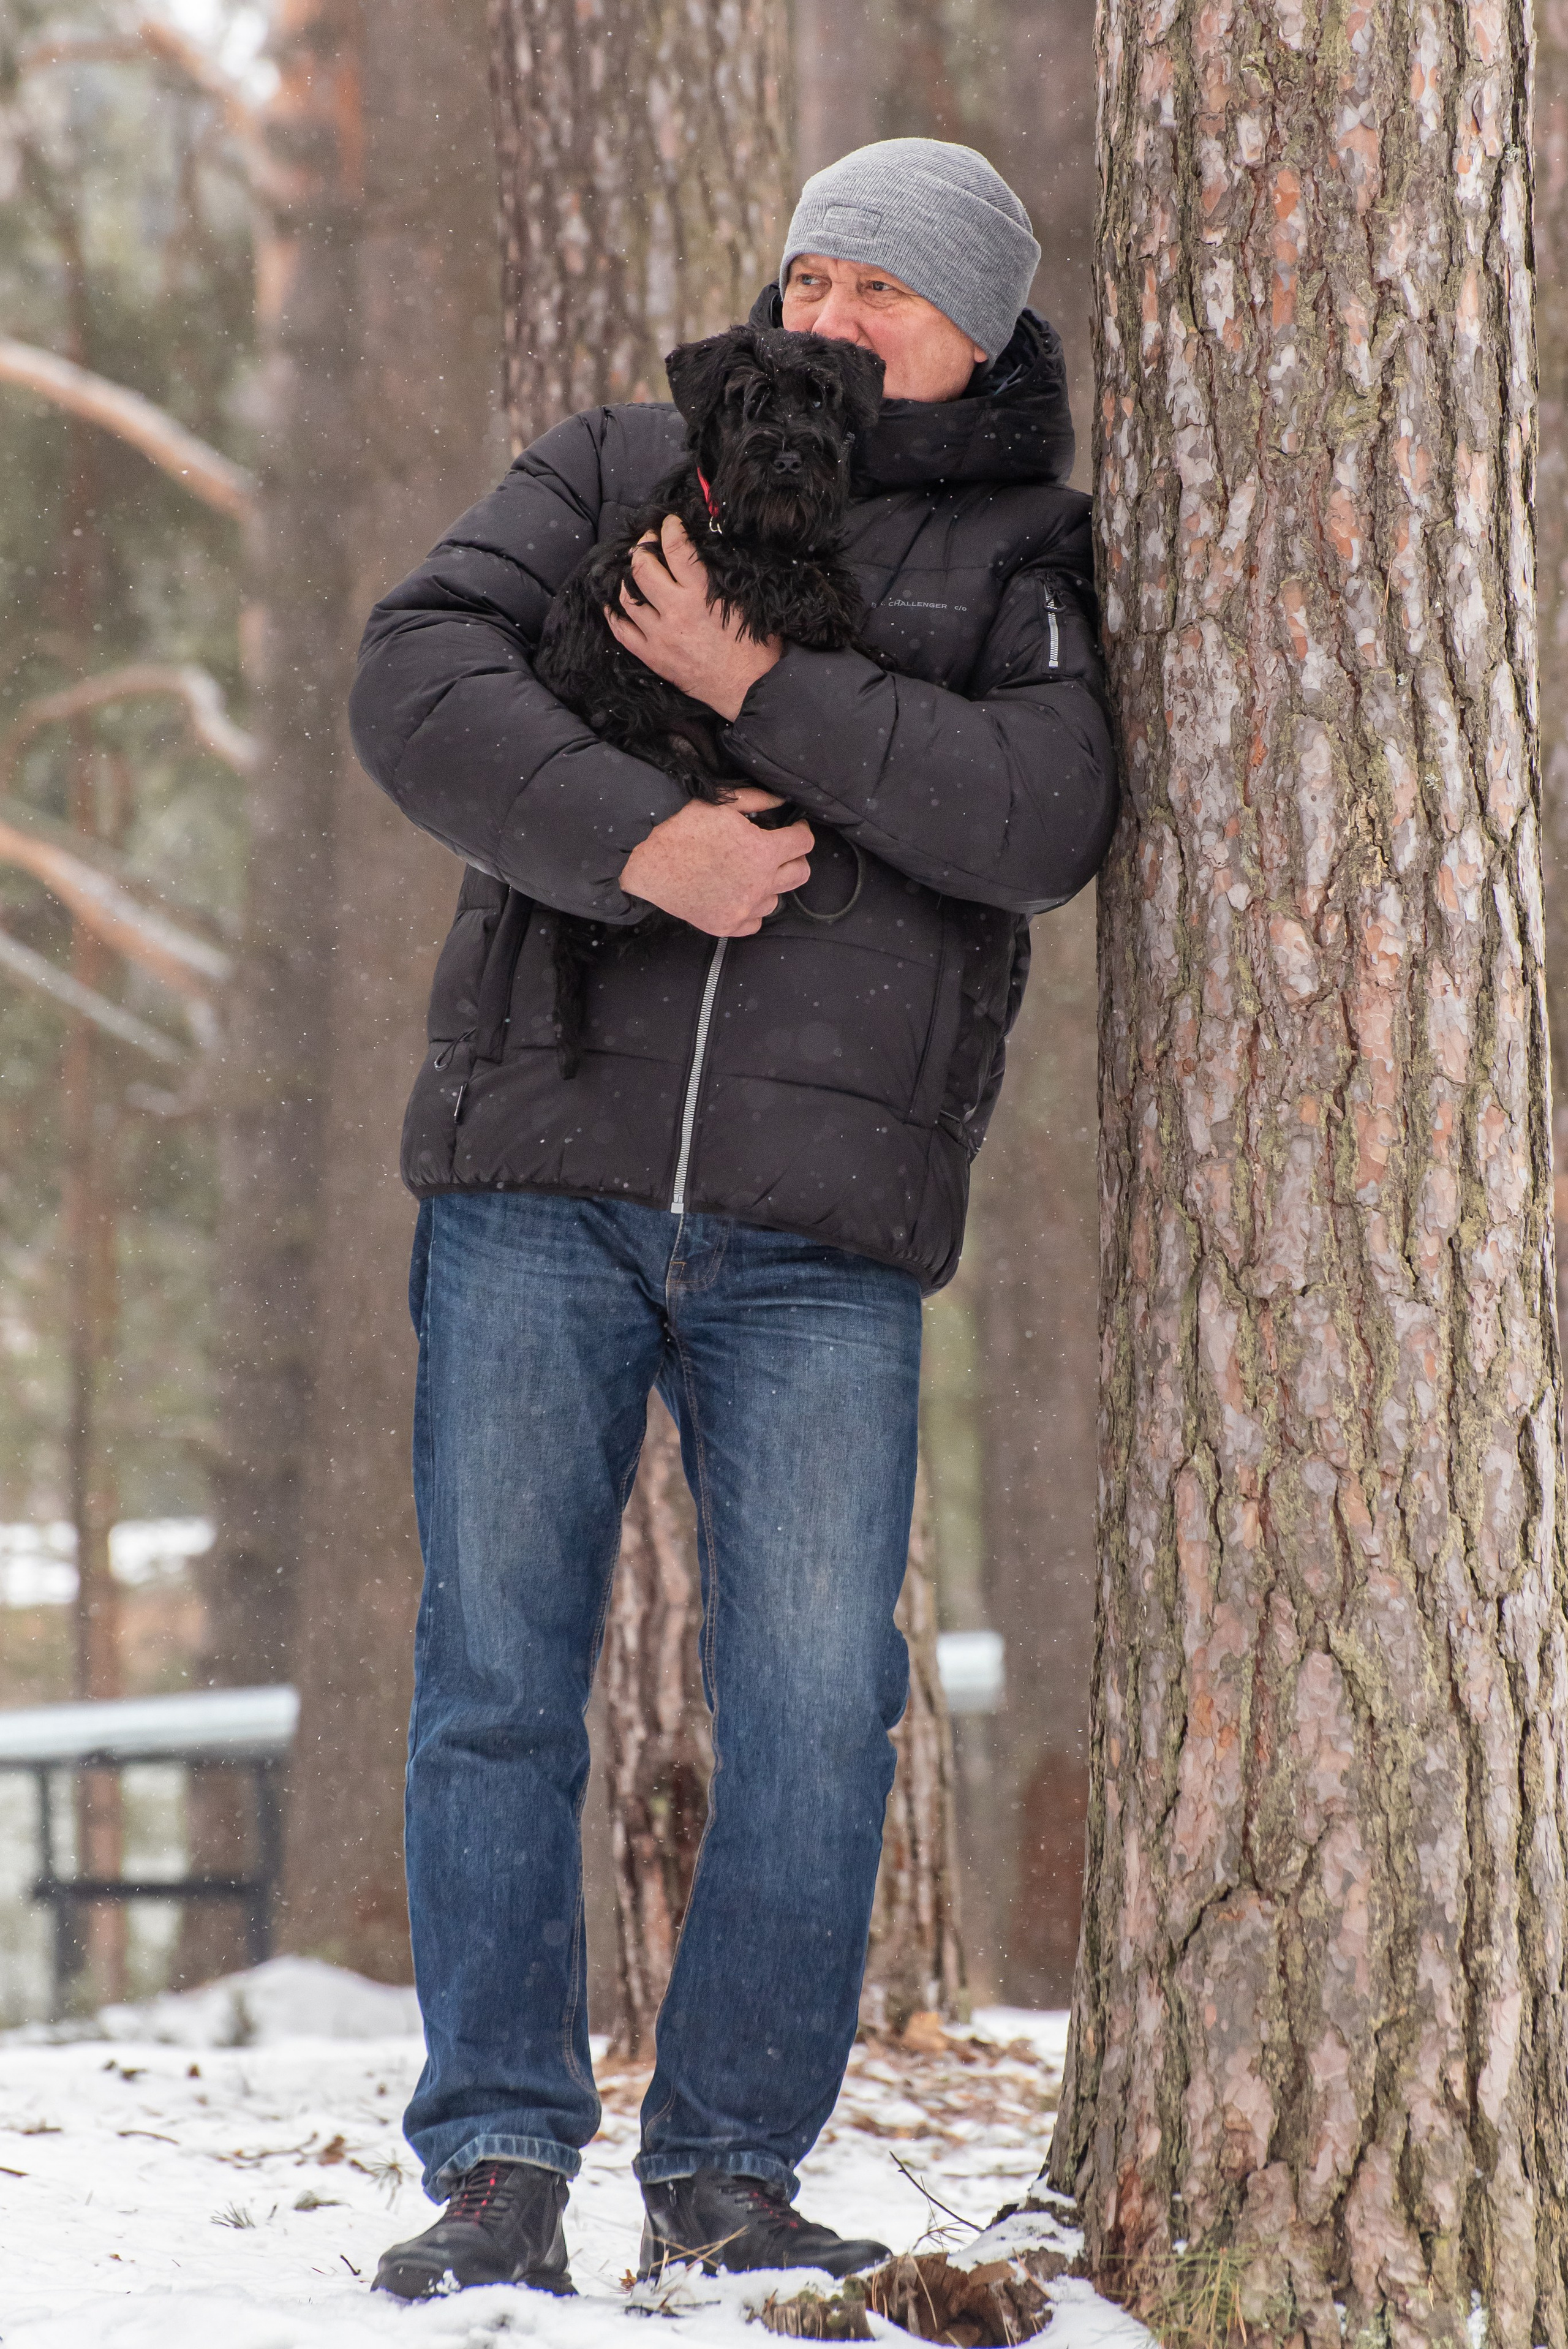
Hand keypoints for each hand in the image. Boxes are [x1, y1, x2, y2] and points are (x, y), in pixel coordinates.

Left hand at [606, 514, 782, 720]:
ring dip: (626, 578)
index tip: (669, 523)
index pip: (677, 549)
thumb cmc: (754, 647)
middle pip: (642, 568)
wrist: (748, 688)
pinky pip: (621, 631)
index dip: (669, 529)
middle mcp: (676, 610)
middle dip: (642, 548)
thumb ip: (720, 577)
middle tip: (647, 543)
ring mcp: (659, 634)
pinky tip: (614, 604)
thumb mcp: (744, 602)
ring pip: (627, 597)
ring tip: (633, 572)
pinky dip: (613, 614)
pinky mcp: (652, 656)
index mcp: (701, 593)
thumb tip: (704, 552)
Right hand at [620, 788, 811, 936]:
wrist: (643, 860)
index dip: (801, 830)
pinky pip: (755, 922)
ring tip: (751, 871)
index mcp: (761, 851)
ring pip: (777, 899)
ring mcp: (743, 909)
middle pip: (800, 873)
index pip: (804, 843)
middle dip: (794, 857)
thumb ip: (758, 801)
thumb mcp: (720, 803)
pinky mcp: (725, 925)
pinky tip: (739, 893)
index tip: (794, 828)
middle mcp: (758, 884)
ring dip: (771, 884)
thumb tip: (782, 802)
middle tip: (779, 849)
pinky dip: (752, 908)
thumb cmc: (678, 827)